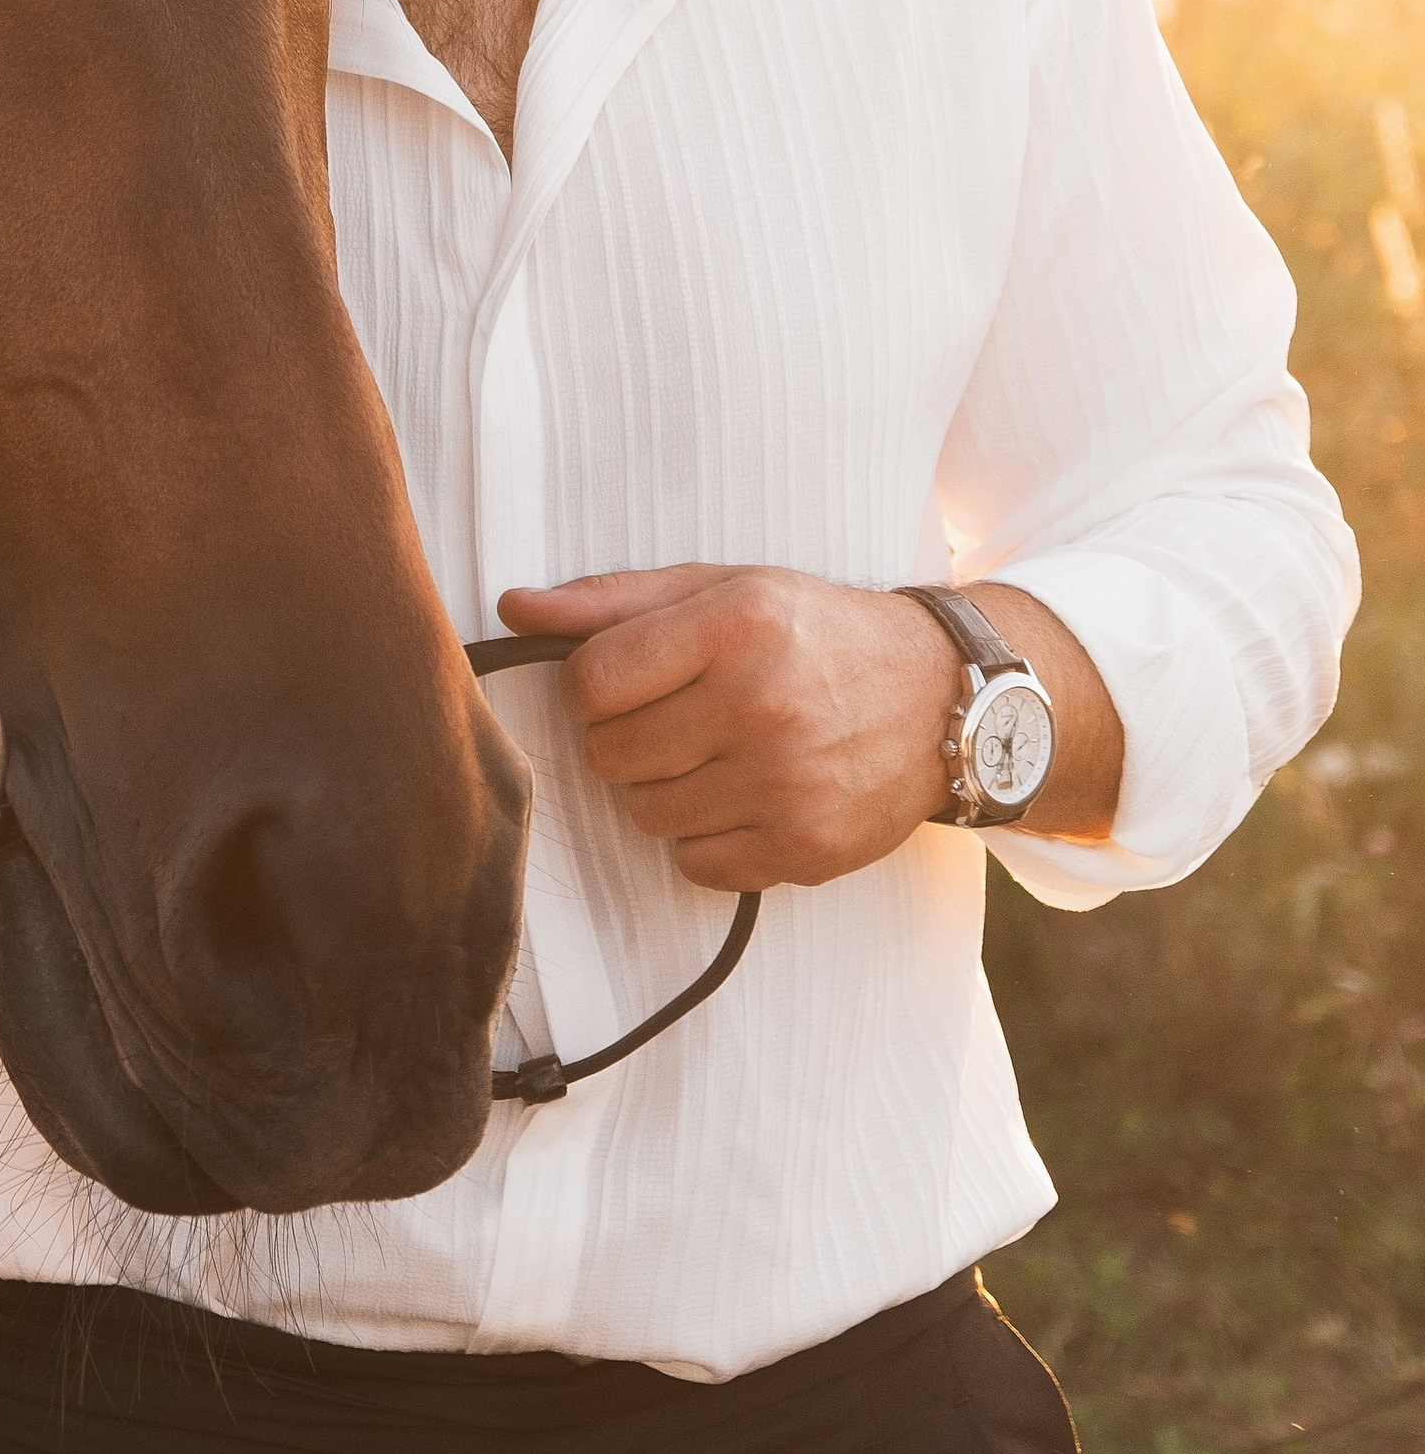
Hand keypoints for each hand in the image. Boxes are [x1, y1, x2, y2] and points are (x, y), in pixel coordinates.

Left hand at [495, 565, 960, 892]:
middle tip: (679, 718)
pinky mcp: (805, 847)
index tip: (624, 683)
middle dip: (627, 739)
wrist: (940, 698)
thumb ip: (612, 600)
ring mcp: (786, 784)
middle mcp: (761, 704)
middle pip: (609, 755)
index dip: (590, 688)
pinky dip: (706, 838)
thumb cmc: (815, 634)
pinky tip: (746, 796)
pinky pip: (693, 863)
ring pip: (644, 815)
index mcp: (735, 627)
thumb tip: (512, 607)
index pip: (591, 682)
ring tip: (717, 754)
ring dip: (664, 790)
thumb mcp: (723, 589)